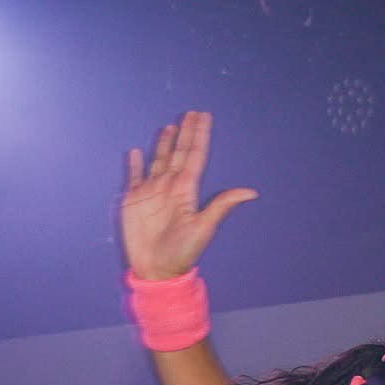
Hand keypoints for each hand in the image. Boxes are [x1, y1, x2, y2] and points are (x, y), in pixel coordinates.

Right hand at [121, 110, 256, 280]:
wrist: (155, 271)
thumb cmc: (181, 253)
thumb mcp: (204, 228)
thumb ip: (222, 206)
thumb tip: (251, 192)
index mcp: (186, 190)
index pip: (195, 156)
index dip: (199, 136)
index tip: (203, 116)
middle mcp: (170, 186)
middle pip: (179, 153)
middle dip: (185, 133)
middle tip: (190, 113)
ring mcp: (151, 192)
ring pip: (159, 160)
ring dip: (164, 144)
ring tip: (169, 127)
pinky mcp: (133, 200)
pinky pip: (133, 177)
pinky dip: (134, 165)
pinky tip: (135, 152)